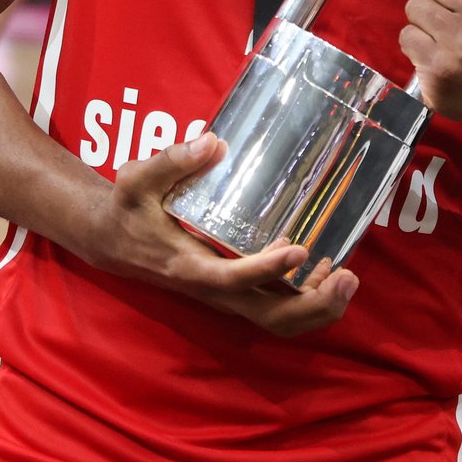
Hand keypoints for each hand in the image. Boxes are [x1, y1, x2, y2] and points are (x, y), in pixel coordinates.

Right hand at [75, 132, 358, 338]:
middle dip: (312, 305)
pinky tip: (328, 269)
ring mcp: (226, 293)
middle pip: (269, 315)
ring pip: (277, 318)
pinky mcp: (235, 288)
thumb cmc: (127, 208)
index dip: (266, 269)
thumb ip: (172, 161)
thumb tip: (215, 143)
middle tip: (347, 276)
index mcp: (188, 265)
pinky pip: (275, 305)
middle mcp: (212, 289)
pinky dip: (307, 298)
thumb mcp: (136, 179)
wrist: (113, 240)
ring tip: (348, 276)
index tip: (300, 250)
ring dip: (317, 306)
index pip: (231, 278)